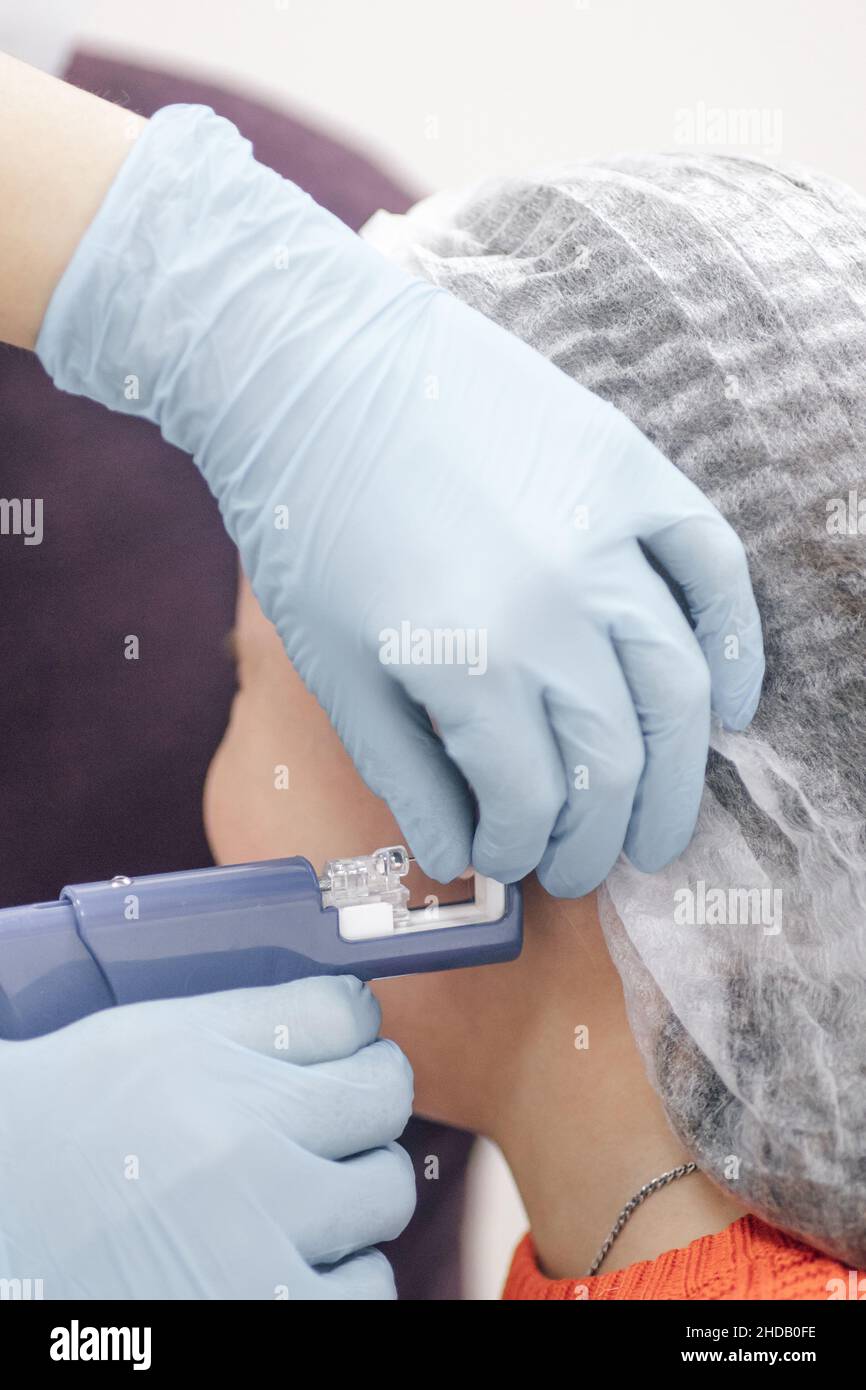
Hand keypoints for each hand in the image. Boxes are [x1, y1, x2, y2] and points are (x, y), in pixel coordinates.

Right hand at [0, 976, 414, 1298]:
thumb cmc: (69, 1119)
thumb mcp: (156, 1040)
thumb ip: (266, 1020)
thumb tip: (364, 1012)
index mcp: (215, 1077)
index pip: (354, 1026)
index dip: (358, 1040)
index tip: (347, 1059)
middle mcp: (243, 1162)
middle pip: (384, 1106)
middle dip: (360, 1112)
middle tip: (316, 1130)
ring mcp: (255, 1257)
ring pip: (385, 1202)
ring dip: (355, 1198)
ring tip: (295, 1203)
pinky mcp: (260, 1320)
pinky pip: (367, 1294)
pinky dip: (342, 1278)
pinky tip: (288, 1263)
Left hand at [36, 105, 763, 894]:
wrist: (316, 369)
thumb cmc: (309, 525)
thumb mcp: (336, 668)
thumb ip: (406, 773)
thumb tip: (459, 860)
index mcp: (470, 663)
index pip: (533, 800)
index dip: (526, 848)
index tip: (512, 859)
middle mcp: (558, 606)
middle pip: (615, 761)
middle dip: (601, 839)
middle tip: (585, 868)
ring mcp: (607, 534)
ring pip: (678, 687)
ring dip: (676, 778)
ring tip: (658, 828)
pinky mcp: (631, 470)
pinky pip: (715, 567)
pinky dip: (735, 643)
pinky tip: (728, 707)